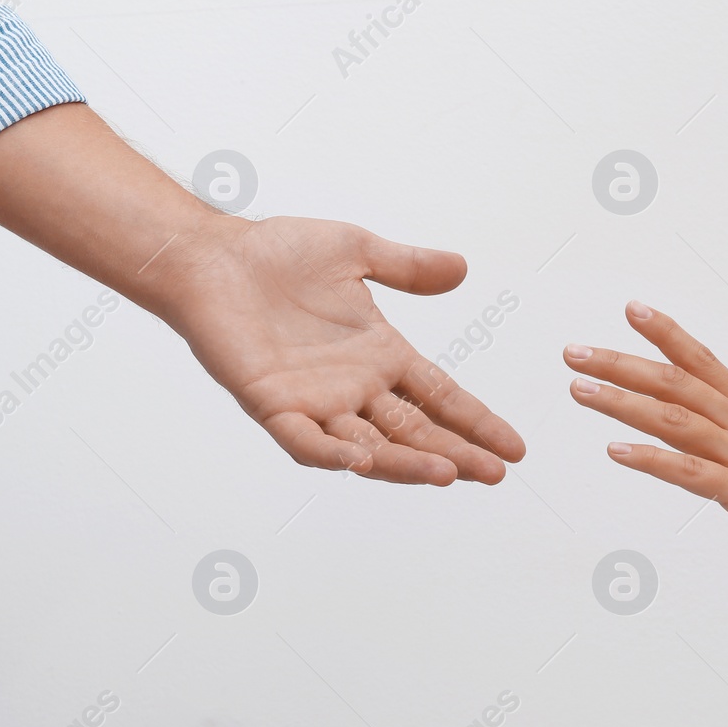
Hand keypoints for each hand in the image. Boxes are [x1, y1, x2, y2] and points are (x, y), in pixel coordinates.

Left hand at [164, 213, 525, 484]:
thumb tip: (461, 268)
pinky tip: (363, 462)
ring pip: (370, 446)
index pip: (439, 396)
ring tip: (449, 474)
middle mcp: (352, 387)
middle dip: (455, 453)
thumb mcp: (356, 252)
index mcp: (378, 354)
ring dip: (408, 463)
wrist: (212, 256)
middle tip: (495, 474)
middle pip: (414, 431)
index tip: (515, 448)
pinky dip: (333, 455)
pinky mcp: (272, 404)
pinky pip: (306, 441)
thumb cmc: (276, 253)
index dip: (476, 422)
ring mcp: (314, 401)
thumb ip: (407, 266)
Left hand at [564, 300, 727, 581]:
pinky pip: (690, 472)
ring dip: (621, 402)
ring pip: (674, 419)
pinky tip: (616, 451)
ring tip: (578, 389)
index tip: (633, 309)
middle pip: (675, 382)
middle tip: (574, 350)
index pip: (703, 361)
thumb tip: (703, 445)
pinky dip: (650, 459)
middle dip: (620, 363)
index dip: (667, 334)